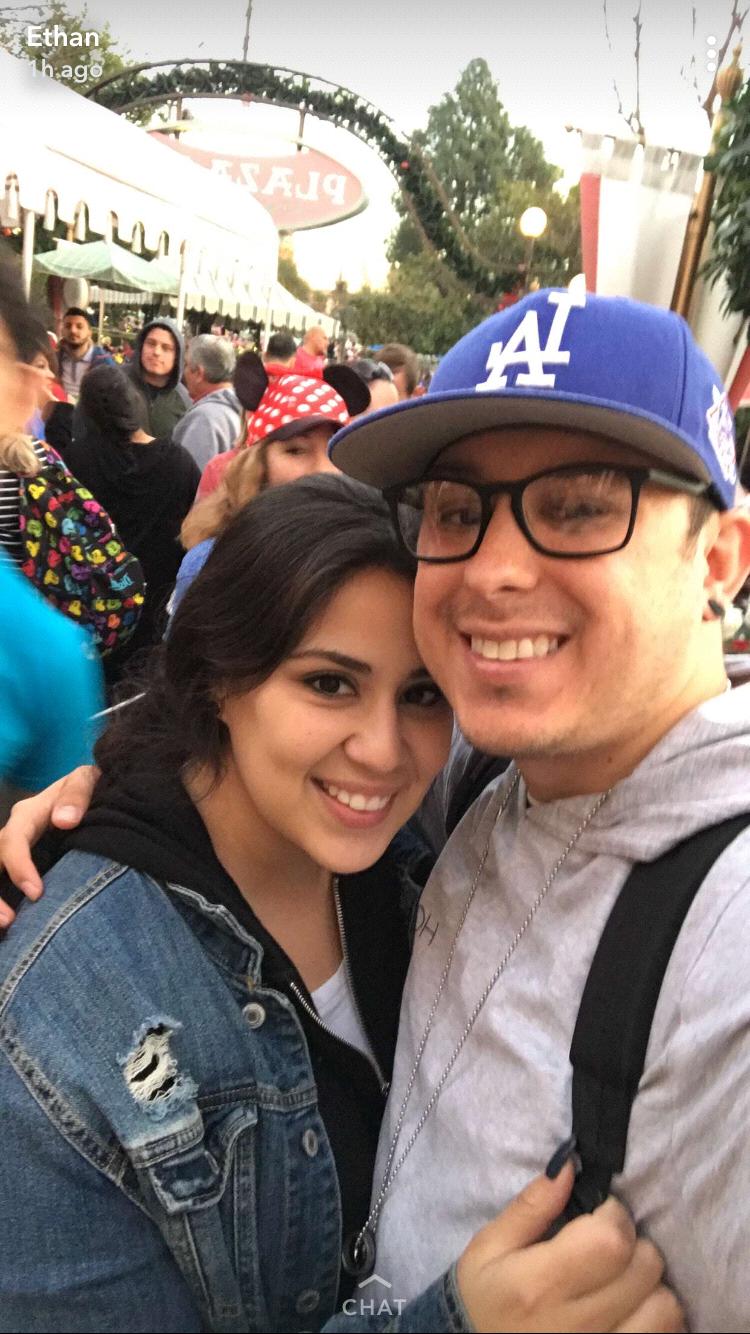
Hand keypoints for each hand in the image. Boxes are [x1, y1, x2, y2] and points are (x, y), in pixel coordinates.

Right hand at [0, 766, 97, 925]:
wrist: (96, 796)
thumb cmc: (90, 788)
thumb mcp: (86, 780)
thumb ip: (77, 794)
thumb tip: (64, 821)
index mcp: (27, 815)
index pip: (12, 841)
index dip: (19, 867)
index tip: (37, 893)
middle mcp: (15, 836)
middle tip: (9, 921)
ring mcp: (15, 854)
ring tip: (8, 927)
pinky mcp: (23, 869)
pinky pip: (7, 885)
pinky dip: (7, 902)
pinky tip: (13, 931)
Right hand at [455, 1163, 683, 1332]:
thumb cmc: (486, 1299)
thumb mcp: (489, 1248)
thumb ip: (530, 1206)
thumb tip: (569, 1165)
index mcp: (540, 1286)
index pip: (611, 1240)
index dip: (614, 1217)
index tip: (599, 1215)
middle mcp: (578, 1324)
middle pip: (646, 1267)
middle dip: (634, 1245)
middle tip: (609, 1247)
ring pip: (666, 1306)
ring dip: (652, 1285)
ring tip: (625, 1281)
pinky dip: (660, 1317)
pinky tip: (636, 1310)